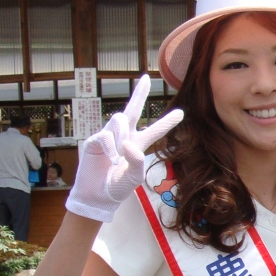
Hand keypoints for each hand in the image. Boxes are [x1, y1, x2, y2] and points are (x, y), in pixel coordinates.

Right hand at [65, 75, 183, 221]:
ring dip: (122, 134)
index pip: (155, 131)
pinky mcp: (94, 141)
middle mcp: (124, 137)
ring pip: (119, 119)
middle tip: (146, 78)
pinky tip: (111, 160)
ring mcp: (108, 137)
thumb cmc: (117, 187)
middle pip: (132, 110)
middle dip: (139, 93)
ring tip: (120, 153)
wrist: (97, 197)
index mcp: (137, 145)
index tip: (181, 113)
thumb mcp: (134, 177)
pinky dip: (111, 148)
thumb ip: (137, 161)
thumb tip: (128, 143)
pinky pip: (106, 136)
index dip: (167, 122)